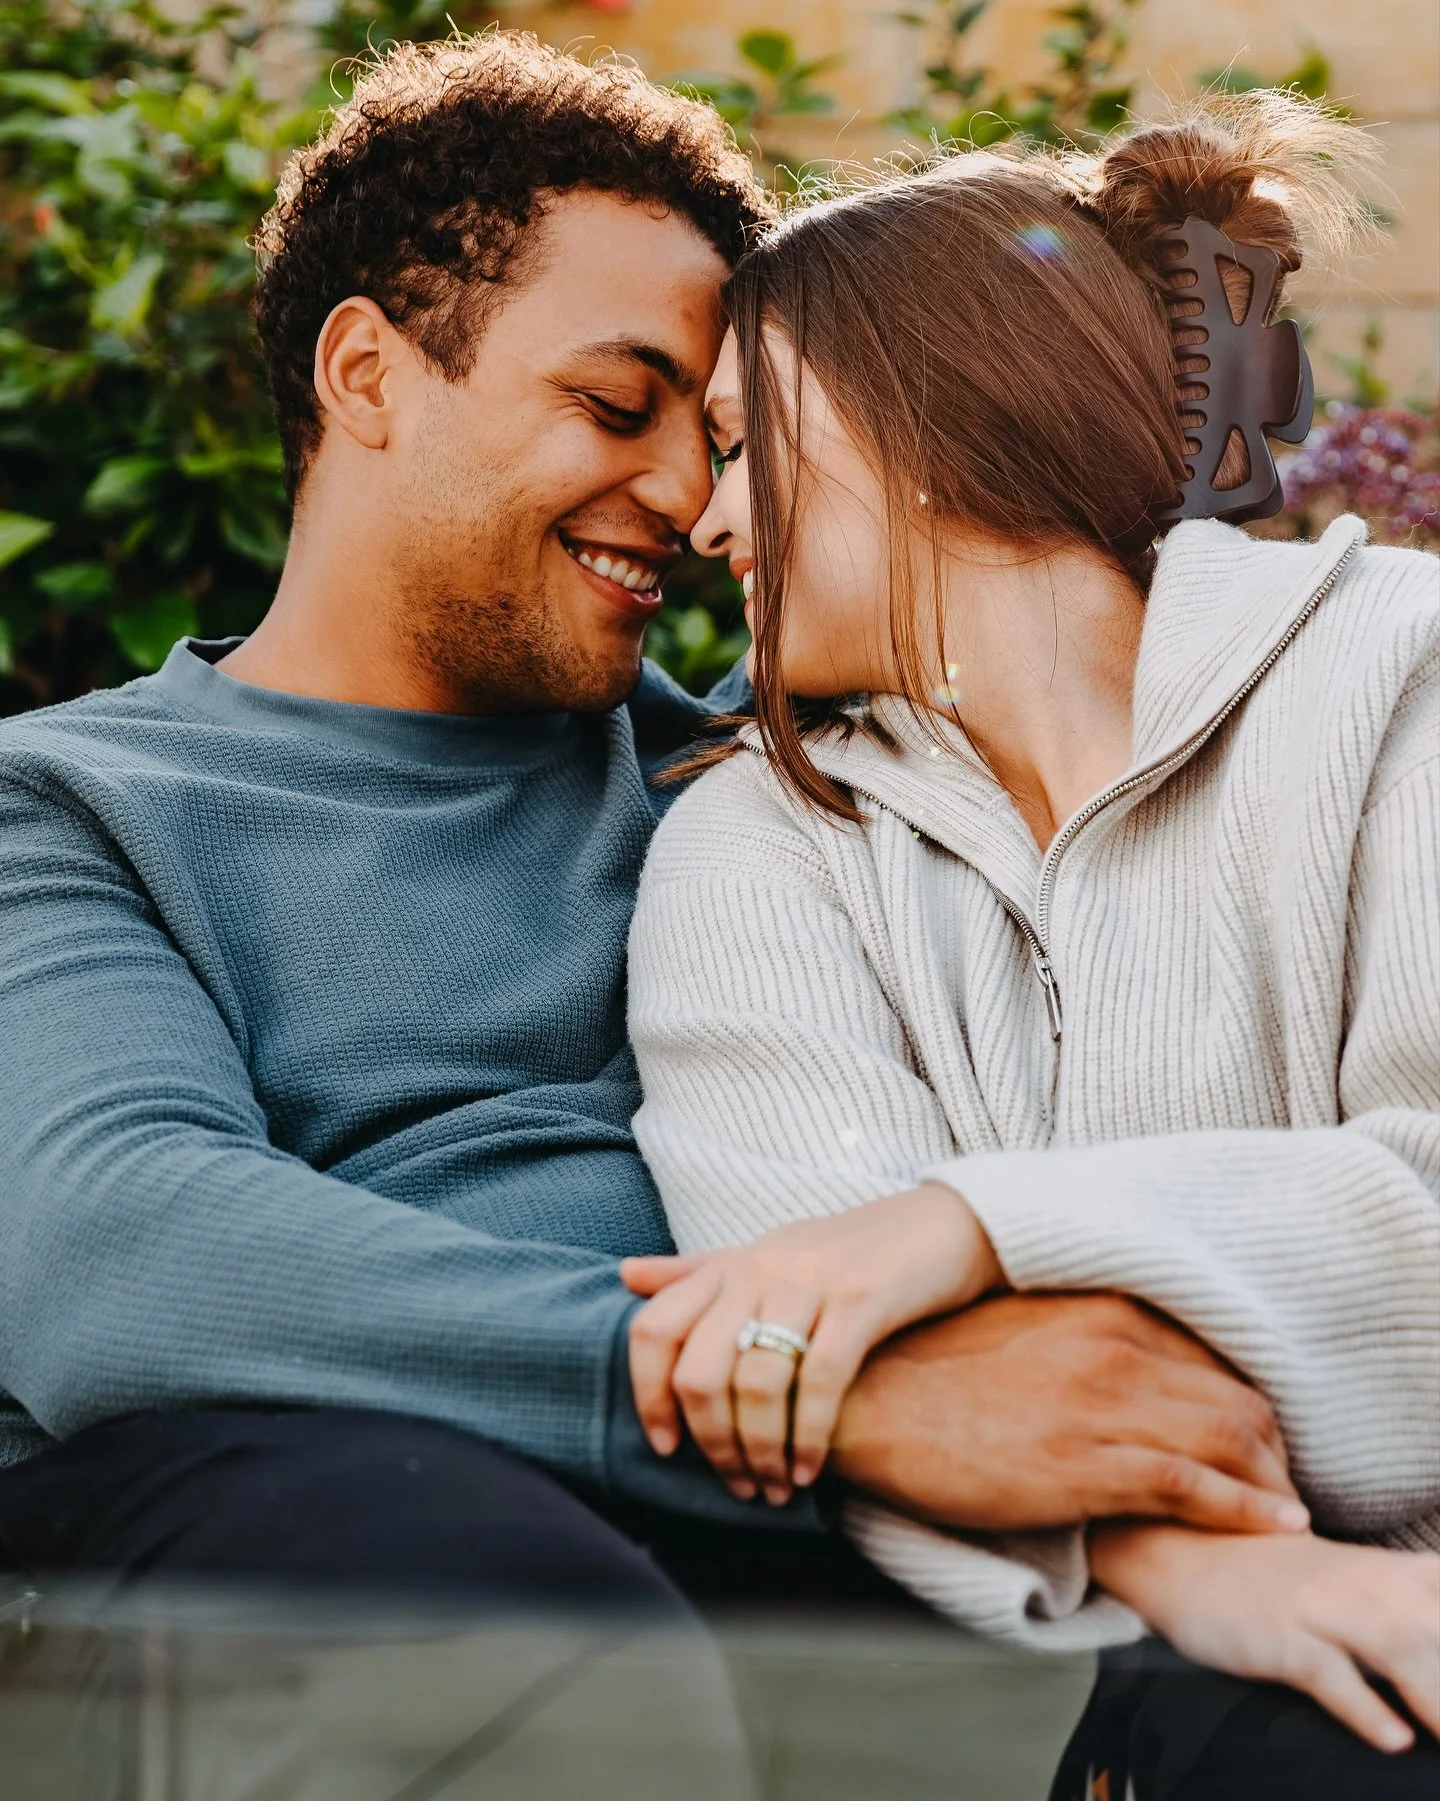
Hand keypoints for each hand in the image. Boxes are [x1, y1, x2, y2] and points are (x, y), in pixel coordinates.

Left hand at [621, 1182, 1000, 1501]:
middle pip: (700, 1371)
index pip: (653, 1329)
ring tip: (775, 1487)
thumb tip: (625, 1275)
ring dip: (761, 1452)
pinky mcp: (862, 1301)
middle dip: (713, 1443)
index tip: (667, 1447)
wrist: (941, 1225)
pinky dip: (809, 1436)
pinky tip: (809, 1469)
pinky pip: (819, 1381)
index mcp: (729, 1264)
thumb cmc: (848, 1252)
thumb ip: (696, 1273)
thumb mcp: (765, 1255)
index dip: (647, 1395)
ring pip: (757, 1384)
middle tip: (737, 1483)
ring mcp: (809, 1283)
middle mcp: (759, 1270)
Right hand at [830, 1292, 1310, 1534]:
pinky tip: (1271, 1526)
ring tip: (1286, 1510)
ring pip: (1225, 1438)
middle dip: (1270, 1445)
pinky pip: (1190, 1486)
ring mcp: (1099, 1405)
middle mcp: (1111, 1347)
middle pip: (1232, 1396)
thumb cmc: (929, 1369)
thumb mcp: (1018, 1328)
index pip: (1208, 1353)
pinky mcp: (1082, 1464)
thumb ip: (1076, 1335)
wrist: (867, 1400)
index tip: (1255, 1432)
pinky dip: (1243, 1509)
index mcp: (1097, 1310)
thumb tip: (1109, 1360)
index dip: (1244, 1398)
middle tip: (1282, 1480)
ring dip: (1269, 1481)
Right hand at [1091, 1523, 1439, 1753]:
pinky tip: (1392, 1740)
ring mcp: (1321, 1606)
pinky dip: (1362, 1706)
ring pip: (1400, 1647)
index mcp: (1396, 1575)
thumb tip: (1438, 1664)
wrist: (1180, 1553)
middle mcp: (1368, 1584)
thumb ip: (1415, 1618)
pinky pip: (1327, 1670)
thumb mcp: (1356, 1589)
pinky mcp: (1278, 1633)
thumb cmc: (1277, 1583)